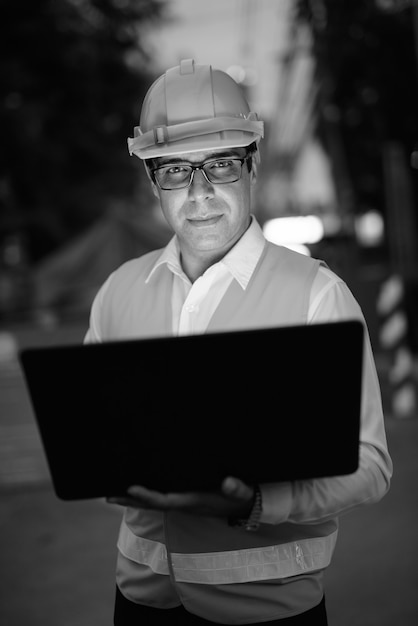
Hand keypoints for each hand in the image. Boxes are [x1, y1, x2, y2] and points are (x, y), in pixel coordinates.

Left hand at [106, 476, 254, 518]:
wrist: (249, 507)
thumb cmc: (244, 497)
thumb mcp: (244, 491)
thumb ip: (237, 488)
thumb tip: (229, 483)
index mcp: (195, 501)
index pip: (166, 500)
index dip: (148, 495)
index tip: (130, 488)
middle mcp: (185, 505)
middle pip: (152, 504)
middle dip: (130, 500)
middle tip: (107, 496)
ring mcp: (184, 504)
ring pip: (154, 503)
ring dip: (133, 499)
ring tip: (112, 494)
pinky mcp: (186, 500)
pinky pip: (161, 499)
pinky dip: (146, 495)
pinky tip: (135, 490)